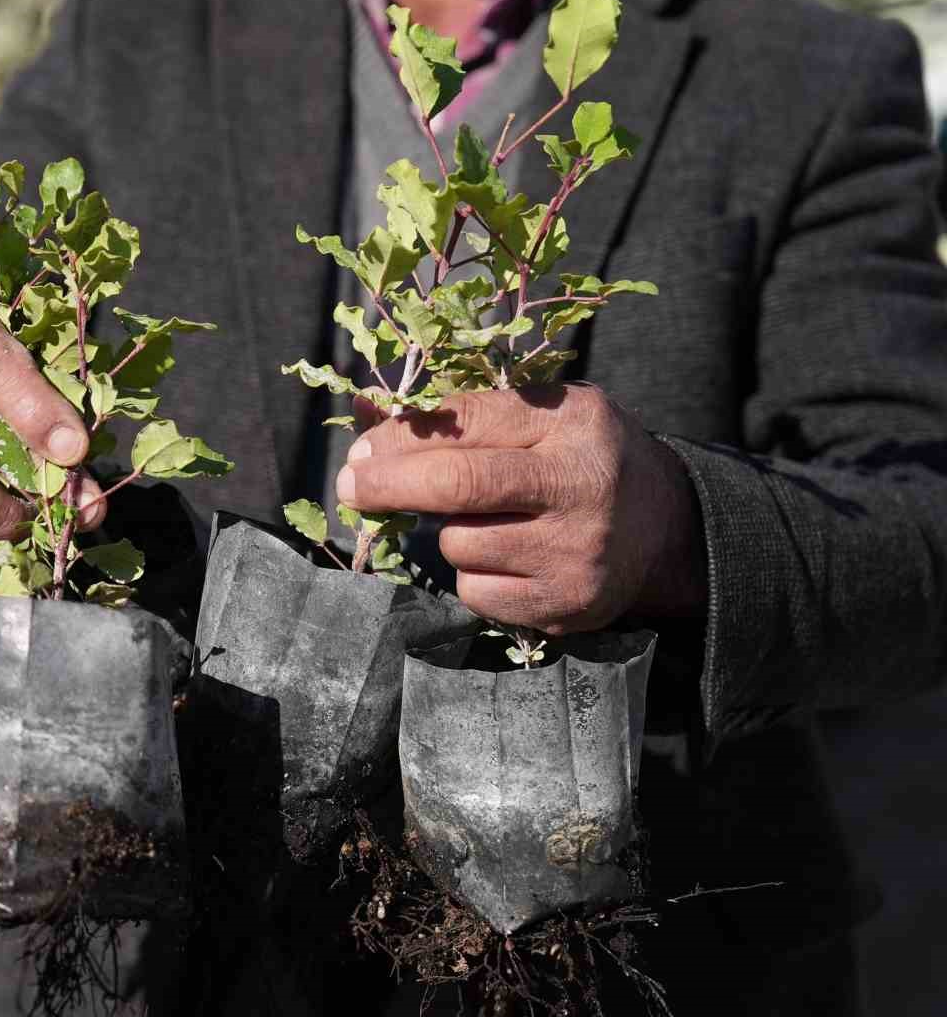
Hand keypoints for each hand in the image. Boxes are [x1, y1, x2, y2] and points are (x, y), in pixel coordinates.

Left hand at [336, 384, 705, 633]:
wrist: (665, 529)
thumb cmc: (578, 459)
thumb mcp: (537, 417)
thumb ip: (458, 414)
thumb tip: (364, 412)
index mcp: (573, 421)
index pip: (469, 421)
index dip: (402, 436)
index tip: (361, 448)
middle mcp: (580, 485)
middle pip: (458, 484)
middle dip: (389, 484)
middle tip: (351, 486)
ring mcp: (575, 552)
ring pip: (460, 544)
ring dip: (449, 534)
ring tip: (487, 522)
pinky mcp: (565, 605)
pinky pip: (475, 592)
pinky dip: (473, 576)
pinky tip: (506, 559)